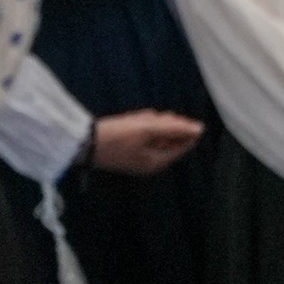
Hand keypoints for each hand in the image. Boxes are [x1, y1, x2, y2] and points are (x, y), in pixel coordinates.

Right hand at [87, 110, 203, 175]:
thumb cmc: (116, 137)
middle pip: (171, 136)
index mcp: (158, 162)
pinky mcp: (130, 149)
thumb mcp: (147, 129)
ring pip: (157, 132)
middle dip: (161, 124)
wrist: (83, 143)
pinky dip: (140, 125)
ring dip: (149, 123)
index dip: (180, 127)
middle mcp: (152, 162)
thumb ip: (175, 128)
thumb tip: (200, 129)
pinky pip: (144, 133)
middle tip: (145, 121)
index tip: (163, 120)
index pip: (185, 144)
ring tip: (133, 121)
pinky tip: (128, 121)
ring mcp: (140, 156)